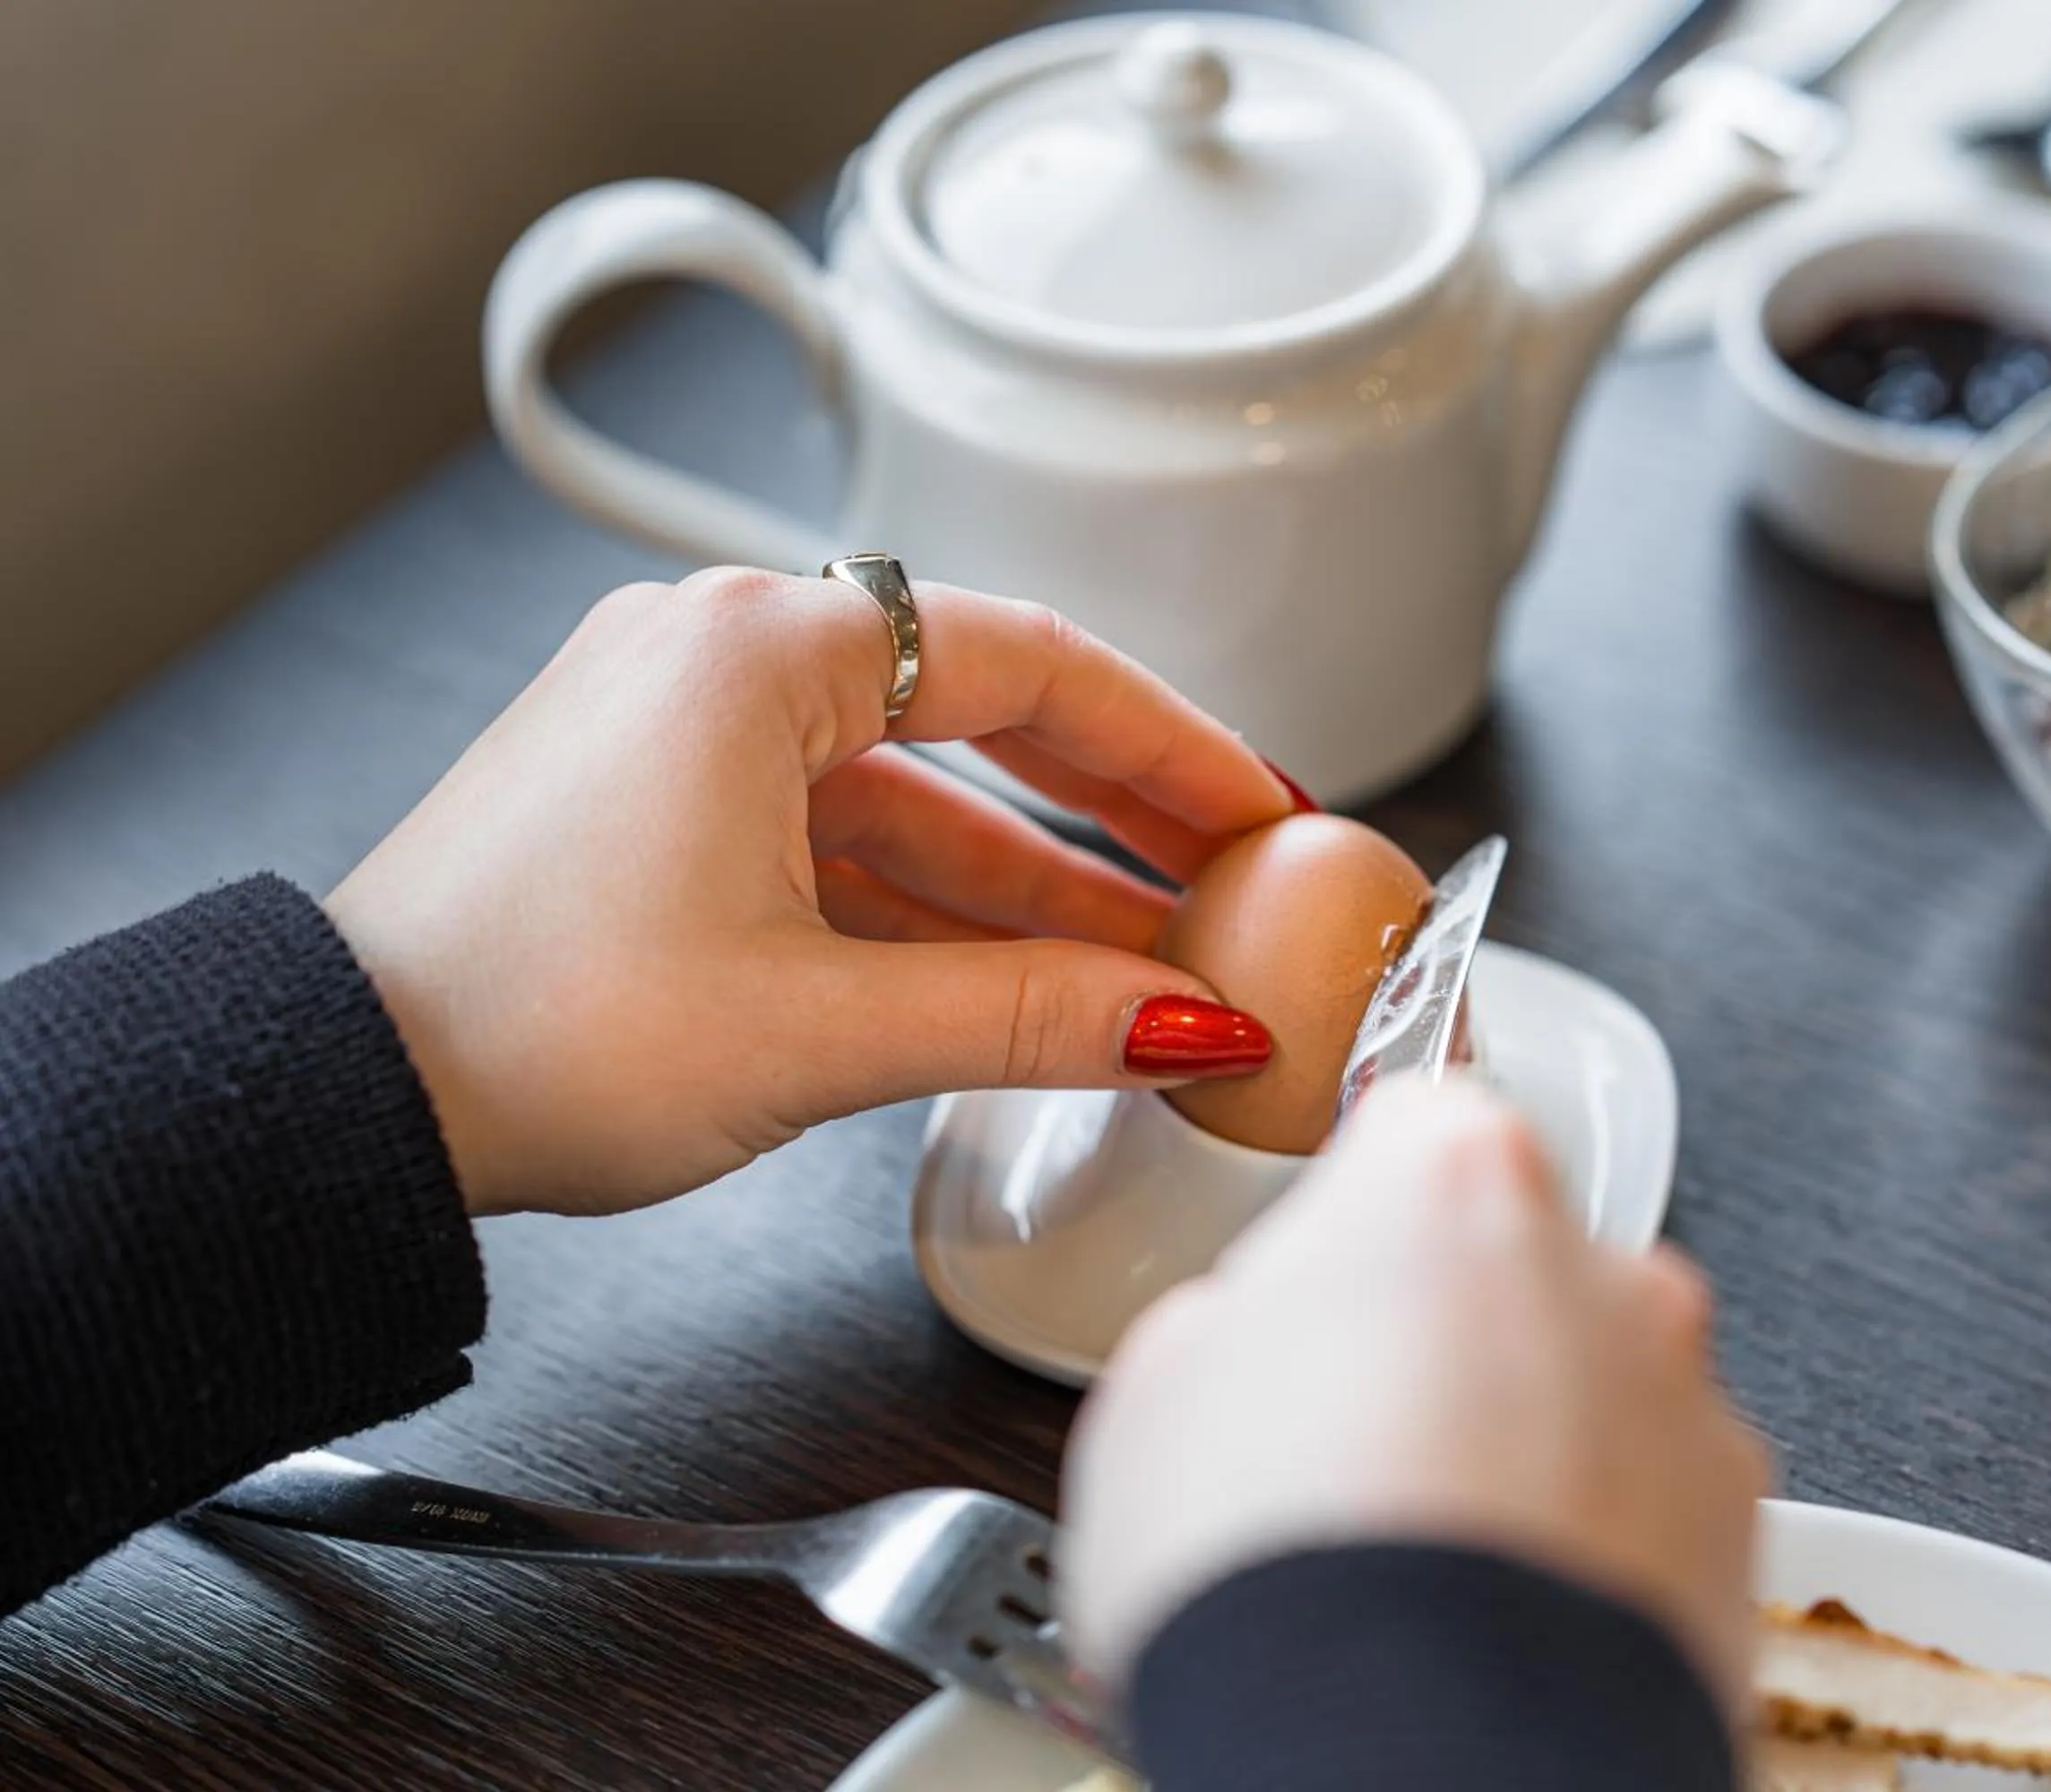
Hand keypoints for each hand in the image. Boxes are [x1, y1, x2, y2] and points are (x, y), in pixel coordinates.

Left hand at [326, 565, 1298, 1217]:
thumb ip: (1029, 1015)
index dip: (1176, 747)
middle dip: (1118, 816)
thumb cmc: (528, 1029)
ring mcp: (684, 732)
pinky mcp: (659, 810)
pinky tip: (1024, 980)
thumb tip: (1184, 1024)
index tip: (1265, 810)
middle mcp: (720, 657)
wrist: (339, 1102)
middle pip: (984, 717)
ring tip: (1152, 968)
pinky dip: (933, 908)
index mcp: (760, 651)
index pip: (1035, 664)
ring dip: (1031, 887)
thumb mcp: (820, 1027)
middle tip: (1234, 877)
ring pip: (912, 795)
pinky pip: (839, 839)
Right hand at [1060, 1076, 1770, 1709]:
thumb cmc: (1280, 1565)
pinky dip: (1582, 1562)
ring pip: (1588, 1399)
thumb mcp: (1152, 1397)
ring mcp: (1688, 1404)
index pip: (1409, 1132)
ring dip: (1520, 1459)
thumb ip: (1227, 1323)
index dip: (1344, 1230)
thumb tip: (1246, 1344)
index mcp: (1455, 1176)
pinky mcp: (1741, 1542)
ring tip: (1408, 1573)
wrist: (1417, 1762)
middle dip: (1441, 1347)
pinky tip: (1487, 1631)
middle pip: (1511, 1272)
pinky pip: (1646, 1519)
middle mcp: (1605, 1265)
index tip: (1309, 1301)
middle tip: (1339, 1460)